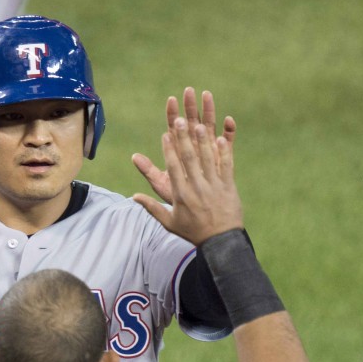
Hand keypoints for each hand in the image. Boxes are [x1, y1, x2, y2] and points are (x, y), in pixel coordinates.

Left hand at [132, 87, 236, 203]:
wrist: (198, 213)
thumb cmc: (178, 198)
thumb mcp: (162, 185)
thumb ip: (149, 171)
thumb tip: (134, 157)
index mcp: (178, 153)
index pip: (173, 130)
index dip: (171, 115)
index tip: (170, 100)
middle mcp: (193, 149)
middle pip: (191, 124)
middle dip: (189, 107)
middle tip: (188, 90)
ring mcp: (209, 151)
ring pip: (209, 128)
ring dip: (209, 111)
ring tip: (207, 95)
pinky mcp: (223, 158)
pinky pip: (227, 143)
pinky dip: (229, 132)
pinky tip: (228, 120)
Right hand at [133, 117, 243, 245]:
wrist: (220, 241)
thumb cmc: (193, 232)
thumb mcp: (169, 222)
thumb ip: (151, 208)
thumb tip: (134, 197)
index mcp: (181, 194)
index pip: (173, 168)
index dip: (169, 150)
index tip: (166, 134)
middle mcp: (196, 187)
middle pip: (189, 158)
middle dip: (184, 138)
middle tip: (180, 120)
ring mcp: (213, 185)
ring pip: (207, 158)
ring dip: (202, 140)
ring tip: (199, 123)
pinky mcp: (228, 186)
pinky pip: (226, 165)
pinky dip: (223, 151)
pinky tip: (220, 137)